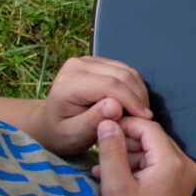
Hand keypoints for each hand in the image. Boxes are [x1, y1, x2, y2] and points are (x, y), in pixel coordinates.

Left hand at [35, 56, 153, 155]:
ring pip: (128, 72)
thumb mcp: (74, 134)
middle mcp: (78, 65)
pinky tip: (132, 105)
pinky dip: (135, 88)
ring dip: (139, 93)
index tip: (144, 118)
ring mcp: (89, 61)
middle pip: (122, 76)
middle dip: (138, 98)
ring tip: (137, 114)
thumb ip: (93, 121)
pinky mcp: (99, 63)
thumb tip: (115, 106)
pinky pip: (126, 71)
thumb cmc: (61, 132)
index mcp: (68, 81)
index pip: (110, 85)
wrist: (51, 123)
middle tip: (142, 119)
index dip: (131, 101)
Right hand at [95, 118, 195, 195]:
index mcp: (172, 163)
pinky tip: (114, 177)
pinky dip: (137, 167)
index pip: (149, 127)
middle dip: (126, 140)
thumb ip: (110, 150)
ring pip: (154, 152)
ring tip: (102, 167)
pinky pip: (158, 166)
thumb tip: (107, 122)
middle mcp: (185, 165)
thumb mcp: (115, 185)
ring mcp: (185, 176)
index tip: (103, 127)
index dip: (125, 124)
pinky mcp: (180, 186)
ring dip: (129, 155)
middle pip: (153, 138)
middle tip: (100, 148)